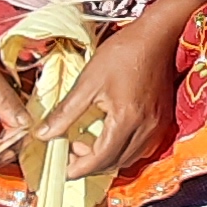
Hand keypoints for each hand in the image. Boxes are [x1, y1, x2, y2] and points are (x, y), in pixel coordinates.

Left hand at [32, 13, 187, 180]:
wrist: (156, 37)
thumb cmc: (122, 53)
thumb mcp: (88, 81)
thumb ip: (65, 112)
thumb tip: (44, 134)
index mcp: (126, 120)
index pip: (100, 159)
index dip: (78, 168)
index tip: (61, 169)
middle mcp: (146, 129)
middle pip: (115, 164)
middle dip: (90, 164)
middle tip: (70, 151)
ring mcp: (157, 126)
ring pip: (129, 158)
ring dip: (107, 158)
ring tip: (87, 142)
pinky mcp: (162, 120)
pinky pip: (141, 147)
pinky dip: (122, 150)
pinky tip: (110, 136)